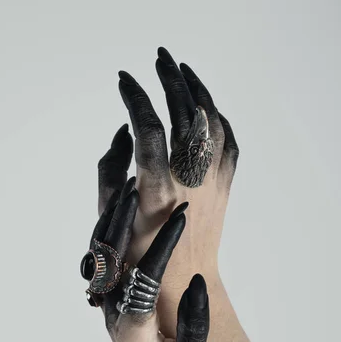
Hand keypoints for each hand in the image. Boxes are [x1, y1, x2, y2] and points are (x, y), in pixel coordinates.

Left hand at [82, 181, 209, 341]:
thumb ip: (195, 330)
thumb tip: (198, 283)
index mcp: (134, 326)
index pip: (147, 275)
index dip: (163, 244)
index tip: (182, 217)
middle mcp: (114, 309)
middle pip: (112, 258)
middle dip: (125, 219)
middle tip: (139, 184)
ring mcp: (109, 303)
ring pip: (104, 254)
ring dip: (114, 220)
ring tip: (129, 187)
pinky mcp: (111, 298)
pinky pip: (108, 259)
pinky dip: (113, 231)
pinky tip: (127, 212)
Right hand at [98, 47, 237, 333]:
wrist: (185, 284)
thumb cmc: (137, 256)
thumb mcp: (112, 218)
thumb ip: (111, 170)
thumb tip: (125, 132)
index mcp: (157, 190)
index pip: (148, 128)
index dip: (135, 97)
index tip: (122, 78)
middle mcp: (190, 180)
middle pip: (186, 114)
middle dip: (171, 79)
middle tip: (158, 57)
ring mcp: (214, 182)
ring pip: (213, 121)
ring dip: (198, 90)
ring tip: (183, 70)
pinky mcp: (226, 186)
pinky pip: (228, 141)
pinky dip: (218, 117)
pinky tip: (207, 105)